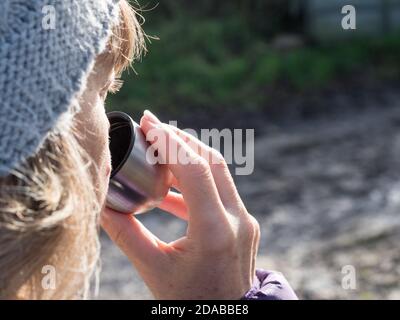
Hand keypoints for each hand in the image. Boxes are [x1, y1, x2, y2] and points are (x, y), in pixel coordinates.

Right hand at [101, 110, 259, 299]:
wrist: (224, 317)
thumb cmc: (188, 300)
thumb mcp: (152, 268)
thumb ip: (125, 233)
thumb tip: (102, 202)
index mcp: (214, 231)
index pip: (195, 169)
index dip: (170, 141)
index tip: (149, 122)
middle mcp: (237, 221)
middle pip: (211, 161)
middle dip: (180, 139)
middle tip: (153, 127)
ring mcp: (245, 221)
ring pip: (218, 172)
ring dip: (189, 156)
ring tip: (159, 150)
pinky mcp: (244, 224)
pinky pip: (220, 191)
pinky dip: (195, 182)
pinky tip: (169, 187)